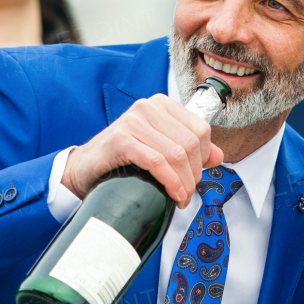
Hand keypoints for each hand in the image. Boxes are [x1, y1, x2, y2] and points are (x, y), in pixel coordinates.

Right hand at [62, 94, 223, 207]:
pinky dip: (169, 181)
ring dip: (183, 182)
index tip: (195, 176)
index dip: (204, 158)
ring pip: (176, 154)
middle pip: (191, 143)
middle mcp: (148, 107)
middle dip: (194, 174)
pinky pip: (156, 162)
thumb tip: (219, 156)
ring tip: (180, 198)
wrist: (85, 168)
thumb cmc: (123, 159)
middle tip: (186, 193)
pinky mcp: (121, 140)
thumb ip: (189, 149)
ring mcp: (133, 121)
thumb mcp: (159, 149)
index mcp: (162, 105)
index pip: (201, 130)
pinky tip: (172, 194)